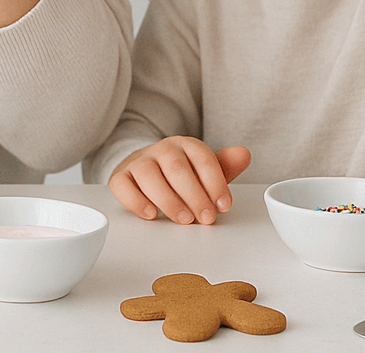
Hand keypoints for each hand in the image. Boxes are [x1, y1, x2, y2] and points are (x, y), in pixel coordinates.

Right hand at [109, 137, 251, 224]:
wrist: (146, 167)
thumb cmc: (181, 173)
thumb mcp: (204, 170)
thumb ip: (224, 166)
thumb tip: (244, 154)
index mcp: (185, 145)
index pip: (202, 158)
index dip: (215, 182)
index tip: (224, 206)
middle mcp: (161, 149)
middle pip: (176, 168)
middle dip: (194, 195)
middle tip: (206, 218)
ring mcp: (138, 161)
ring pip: (148, 175)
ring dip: (168, 199)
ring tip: (183, 219)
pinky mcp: (120, 176)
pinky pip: (122, 185)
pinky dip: (135, 200)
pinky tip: (151, 215)